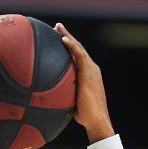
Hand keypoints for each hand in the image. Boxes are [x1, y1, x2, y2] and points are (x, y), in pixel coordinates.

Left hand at [54, 23, 114, 142]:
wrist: (96, 120)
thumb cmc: (85, 116)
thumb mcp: (73, 102)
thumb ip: (66, 96)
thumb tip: (51, 100)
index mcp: (88, 75)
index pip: (77, 57)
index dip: (68, 48)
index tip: (58, 41)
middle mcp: (91, 69)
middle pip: (78, 49)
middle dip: (67, 37)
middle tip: (57, 28)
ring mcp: (91, 69)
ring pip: (78, 48)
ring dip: (67, 36)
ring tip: (57, 28)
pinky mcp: (89, 72)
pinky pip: (79, 54)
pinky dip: (71, 46)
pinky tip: (62, 39)